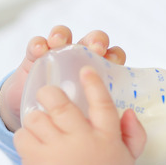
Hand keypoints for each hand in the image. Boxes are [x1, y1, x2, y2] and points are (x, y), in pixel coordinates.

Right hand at [0, 26, 125, 131]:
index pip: (113, 57)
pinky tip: (40, 51)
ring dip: (64, 34)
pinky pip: (37, 45)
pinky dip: (39, 44)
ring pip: (64, 36)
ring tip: (59, 42)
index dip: (114, 55)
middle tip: (95, 48)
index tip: (112, 62)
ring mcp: (58, 56)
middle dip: (96, 40)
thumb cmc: (71, 126)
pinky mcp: (35, 58)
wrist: (36, 130)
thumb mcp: (92, 126)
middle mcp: (81, 60)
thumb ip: (116, 125)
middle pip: (92, 40)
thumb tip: (130, 114)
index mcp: (100, 74)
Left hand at [14, 66, 145, 164]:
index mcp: (106, 138)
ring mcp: (57, 152)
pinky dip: (25, 135)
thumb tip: (128, 111)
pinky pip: (22, 136)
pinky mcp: (37, 162)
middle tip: (47, 94)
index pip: (102, 104)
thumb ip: (134, 133)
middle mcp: (81, 142)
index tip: (85, 69)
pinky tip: (33, 141)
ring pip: (37, 118)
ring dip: (36, 117)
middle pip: (60, 105)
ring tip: (41, 124)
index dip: (93, 84)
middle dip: (50, 93)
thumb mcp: (128, 157)